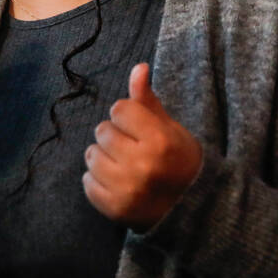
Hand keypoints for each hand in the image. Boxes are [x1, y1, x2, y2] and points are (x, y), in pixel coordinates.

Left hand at [83, 63, 202, 231]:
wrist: (190, 210)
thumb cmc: (180, 161)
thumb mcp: (170, 128)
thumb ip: (148, 100)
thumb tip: (138, 67)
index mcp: (159, 141)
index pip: (119, 109)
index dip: (127, 116)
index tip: (139, 129)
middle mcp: (142, 165)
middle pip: (102, 130)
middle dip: (114, 136)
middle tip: (131, 148)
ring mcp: (126, 189)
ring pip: (91, 155)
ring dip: (103, 157)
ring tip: (122, 165)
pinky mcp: (114, 208)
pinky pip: (87, 182)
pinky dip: (97, 180)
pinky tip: (116, 182)